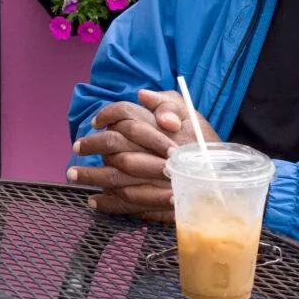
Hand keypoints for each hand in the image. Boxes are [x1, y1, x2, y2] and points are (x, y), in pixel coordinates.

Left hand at [66, 88, 218, 220]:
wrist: (224, 178)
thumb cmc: (206, 144)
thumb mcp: (192, 115)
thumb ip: (168, 102)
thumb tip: (142, 95)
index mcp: (163, 128)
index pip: (127, 115)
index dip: (108, 116)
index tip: (95, 123)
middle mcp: (158, 152)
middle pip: (115, 146)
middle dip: (92, 146)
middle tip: (76, 148)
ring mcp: (157, 179)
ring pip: (116, 177)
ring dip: (92, 176)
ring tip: (73, 175)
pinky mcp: (158, 201)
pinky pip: (127, 203)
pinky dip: (108, 203)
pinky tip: (94, 201)